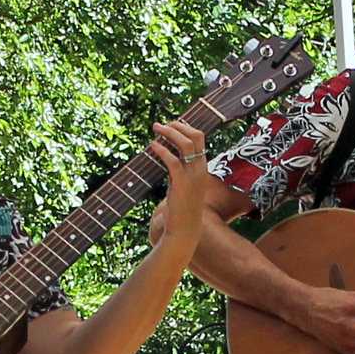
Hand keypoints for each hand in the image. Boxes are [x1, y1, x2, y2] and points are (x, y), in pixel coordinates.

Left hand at [147, 120, 209, 237]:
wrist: (185, 229)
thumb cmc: (182, 210)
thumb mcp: (184, 186)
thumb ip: (179, 172)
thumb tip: (169, 160)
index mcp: (203, 168)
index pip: (200, 139)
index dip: (185, 128)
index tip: (171, 125)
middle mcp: (200, 169)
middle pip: (196, 136)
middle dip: (178, 126)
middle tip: (161, 124)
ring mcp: (192, 176)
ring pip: (185, 144)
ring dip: (169, 132)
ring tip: (156, 128)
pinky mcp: (181, 183)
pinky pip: (172, 160)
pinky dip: (162, 150)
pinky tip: (152, 146)